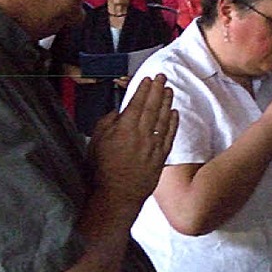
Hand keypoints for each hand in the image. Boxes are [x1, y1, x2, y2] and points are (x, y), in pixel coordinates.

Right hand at [88, 74, 177, 206]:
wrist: (118, 194)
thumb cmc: (103, 169)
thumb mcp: (97, 140)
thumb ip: (108, 122)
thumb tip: (118, 113)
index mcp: (125, 126)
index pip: (137, 101)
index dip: (144, 88)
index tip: (148, 78)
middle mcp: (143, 133)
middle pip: (153, 106)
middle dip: (158, 89)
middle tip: (163, 77)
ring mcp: (154, 145)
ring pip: (163, 118)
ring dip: (167, 102)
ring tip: (169, 90)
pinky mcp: (161, 156)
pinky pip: (169, 135)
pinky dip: (173, 123)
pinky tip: (174, 113)